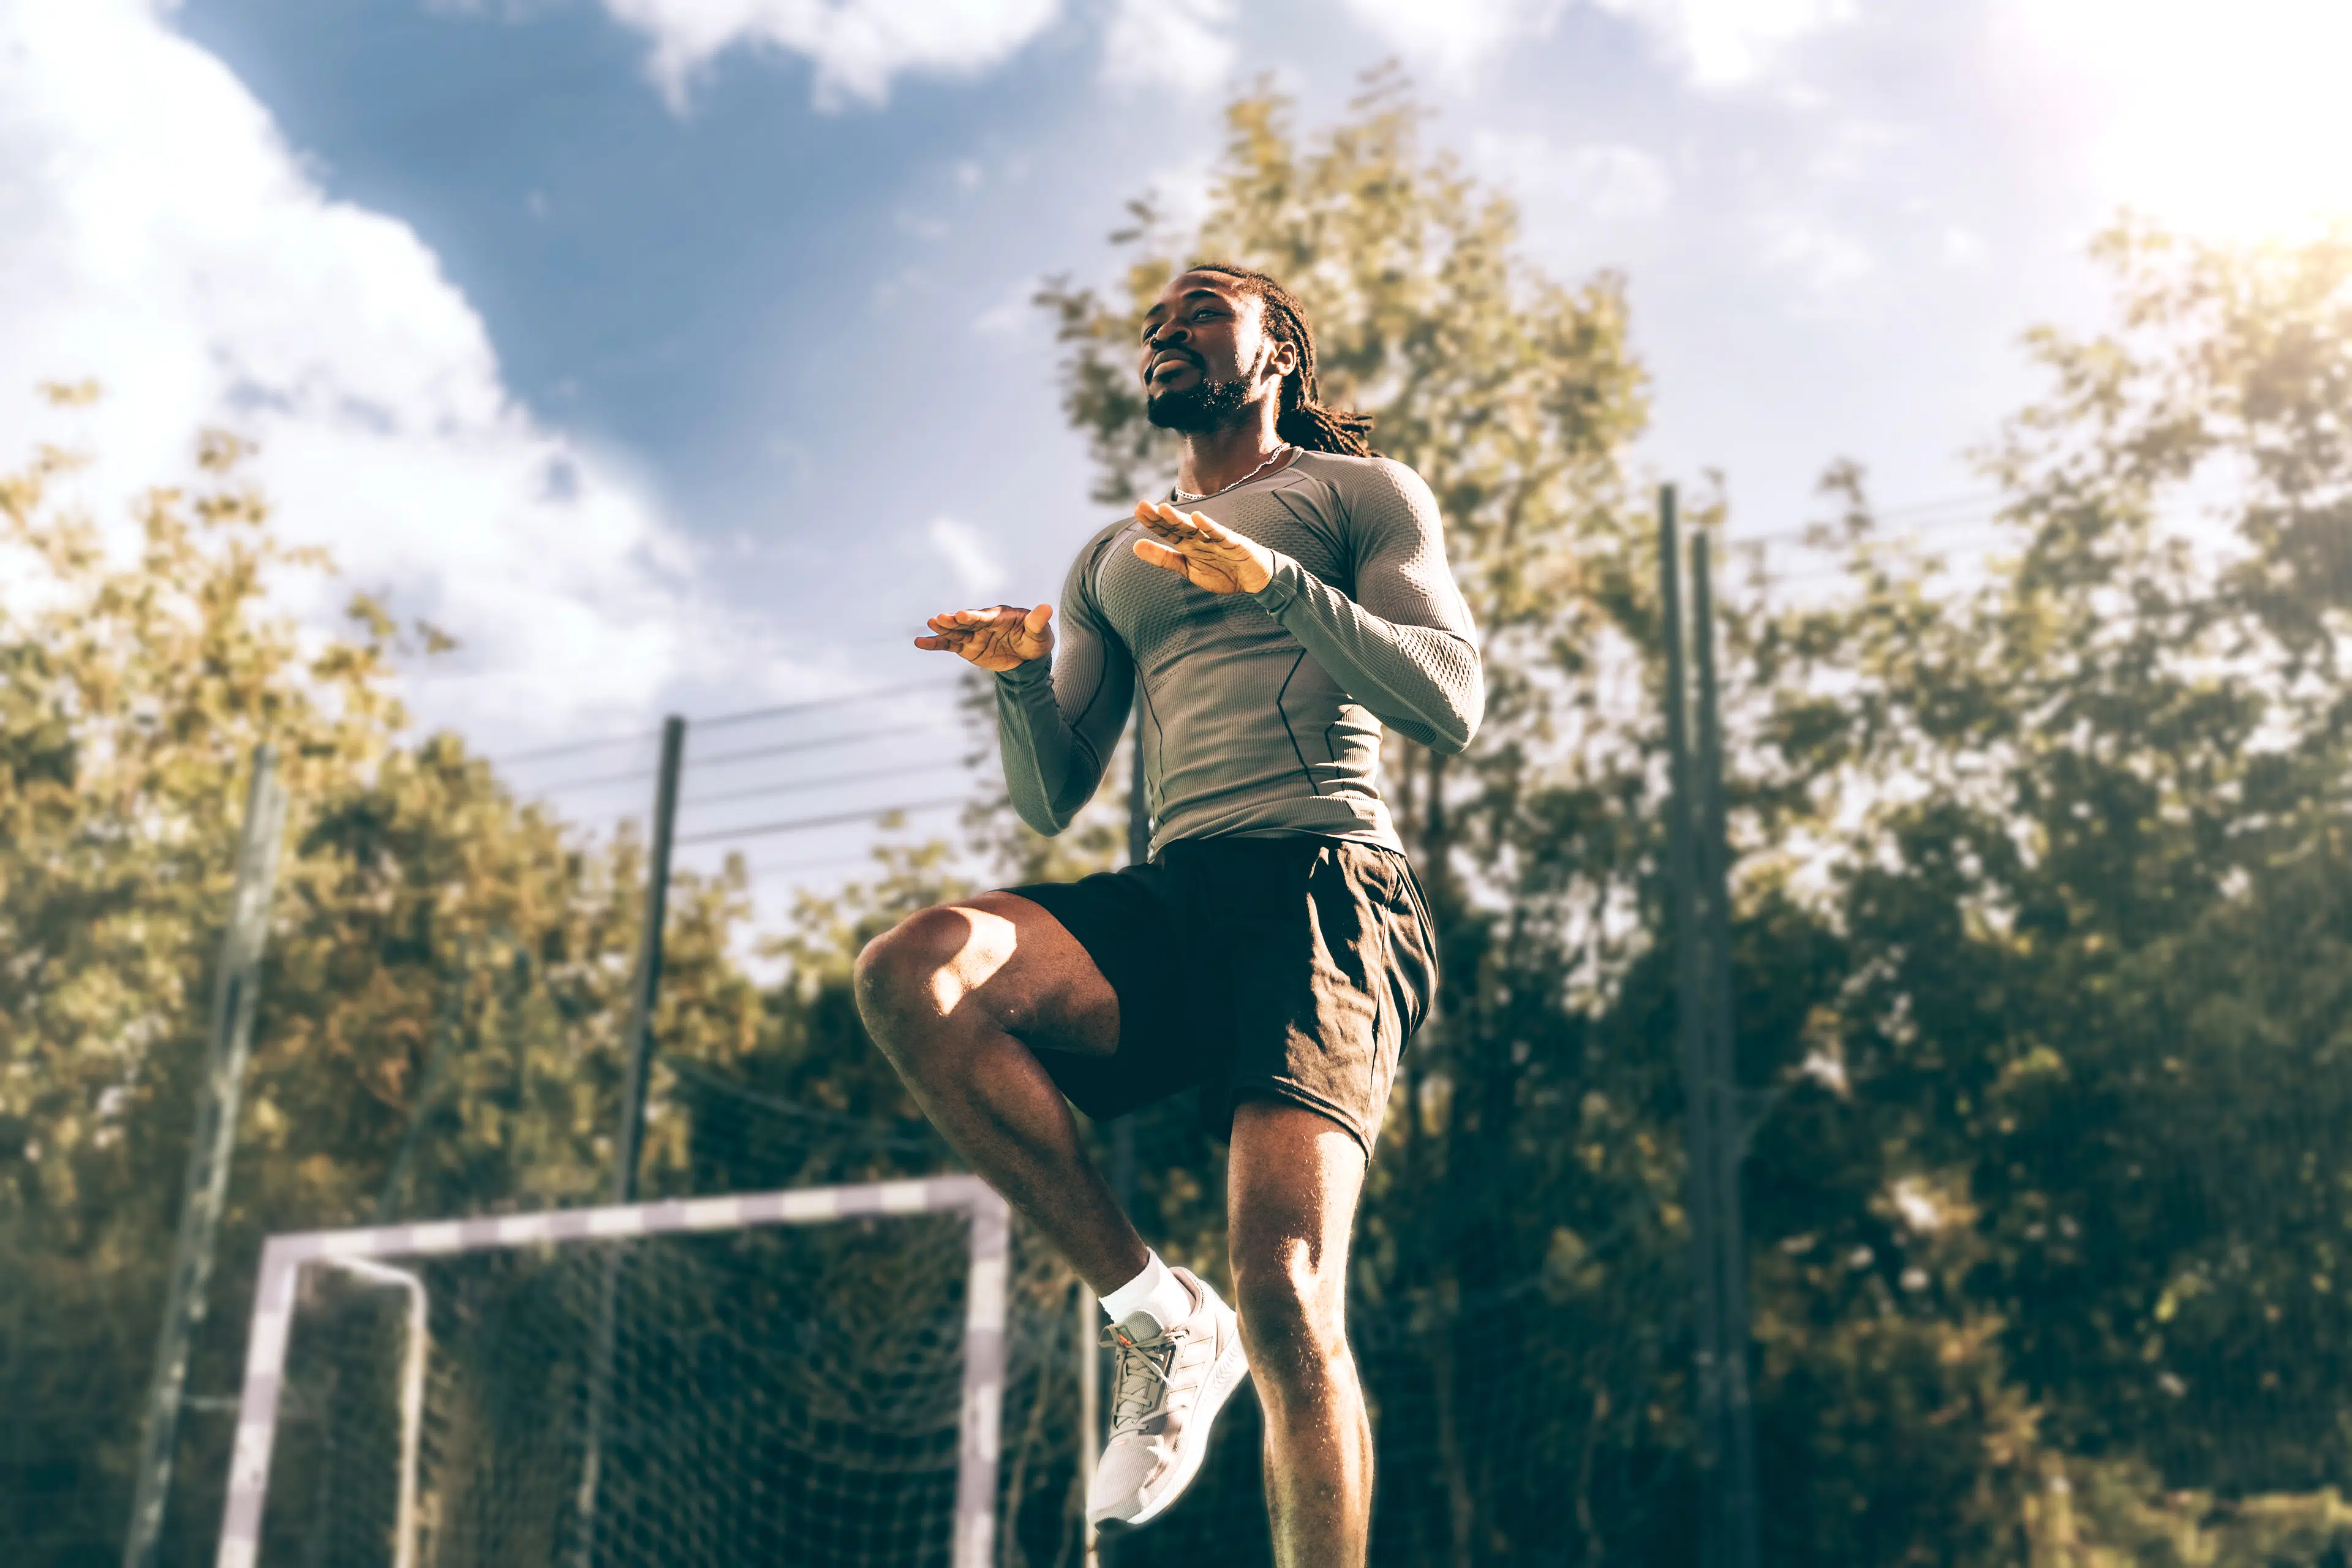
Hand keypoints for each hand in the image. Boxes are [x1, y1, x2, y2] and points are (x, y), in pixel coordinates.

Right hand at [914, 603, 1053, 671]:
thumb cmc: (1034, 640)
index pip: (985, 616)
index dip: (974, 616)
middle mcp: (982, 622)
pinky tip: (920, 642)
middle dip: (954, 621)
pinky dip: (935, 644)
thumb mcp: (1039, 634)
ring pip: (955, 631)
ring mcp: (972, 634)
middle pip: (966, 622)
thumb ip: (1038, 622)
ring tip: (931, 623)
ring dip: (942, 628)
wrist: (1026, 657)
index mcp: (999, 616)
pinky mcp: (966, 646)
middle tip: (940, 618)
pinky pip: (949, 645)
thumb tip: (1047, 608)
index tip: (963, 615)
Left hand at [1131, 500, 1274, 594]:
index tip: (1138, 511)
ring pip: (1195, 528)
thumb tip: (1136, 546)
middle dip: (1160, 517)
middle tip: (1142, 505)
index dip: (1153, 522)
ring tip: (1164, 509)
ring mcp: (1216, 539)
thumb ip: (1164, 559)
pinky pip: (1220, 534)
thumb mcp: (1188, 570)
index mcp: (1189, 545)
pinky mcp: (1233, 543)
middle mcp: (1200, 538)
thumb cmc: (1222, 572)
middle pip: (1177, 526)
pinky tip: (1198, 518)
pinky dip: (1209, 526)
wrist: (1254, 580)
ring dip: (1180, 519)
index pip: (1167, 532)